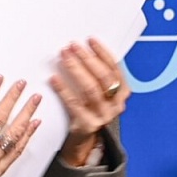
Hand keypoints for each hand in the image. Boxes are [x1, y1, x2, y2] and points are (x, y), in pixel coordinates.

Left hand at [50, 37, 130, 165]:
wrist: (85, 136)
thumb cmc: (90, 106)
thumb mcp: (100, 91)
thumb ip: (96, 73)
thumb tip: (82, 48)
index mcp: (122, 92)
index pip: (114, 68)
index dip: (102, 52)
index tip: (90, 40)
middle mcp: (115, 104)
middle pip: (103, 77)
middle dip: (87, 59)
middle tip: (72, 46)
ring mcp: (102, 115)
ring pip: (90, 89)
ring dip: (76, 70)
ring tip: (64, 57)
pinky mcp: (87, 124)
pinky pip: (73, 103)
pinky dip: (63, 89)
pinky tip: (54, 78)